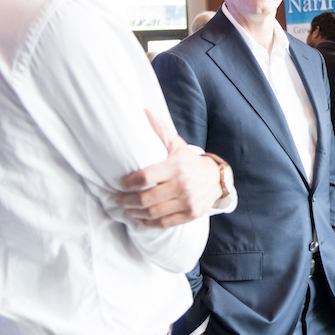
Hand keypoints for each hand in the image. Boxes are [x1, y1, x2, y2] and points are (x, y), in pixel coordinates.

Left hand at [117, 110, 222, 227]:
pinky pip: (163, 223)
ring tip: (127, 209)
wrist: (216, 179)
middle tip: (118, 199)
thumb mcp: (177, 144)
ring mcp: (186, 201)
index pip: (144, 177)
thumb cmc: (190, 162)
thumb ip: (160, 130)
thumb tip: (143, 111)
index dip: (127, 183)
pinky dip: (148, 223)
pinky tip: (140, 218)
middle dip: (126, 201)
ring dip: (134, 213)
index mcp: (175, 166)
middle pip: (145, 198)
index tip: (119, 184)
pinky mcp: (190, 214)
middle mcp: (181, 184)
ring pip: (152, 213)